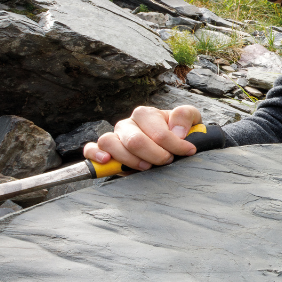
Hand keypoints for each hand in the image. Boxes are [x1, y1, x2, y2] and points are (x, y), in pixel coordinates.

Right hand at [83, 105, 201, 169]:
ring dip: (130, 160)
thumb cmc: (178, 132)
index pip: (158, 132)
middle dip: (155, 155)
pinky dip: (95, 154)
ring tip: (147, 167)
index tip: (187, 151)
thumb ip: (185, 116)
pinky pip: (90, 149)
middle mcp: (127, 124)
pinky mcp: (105, 151)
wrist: (168, 146)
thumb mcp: (190, 119)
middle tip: (167, 161)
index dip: (175, 145)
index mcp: (145, 114)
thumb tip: (177, 131)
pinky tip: (106, 160)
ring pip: (110, 143)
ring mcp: (114, 137)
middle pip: (135, 141)